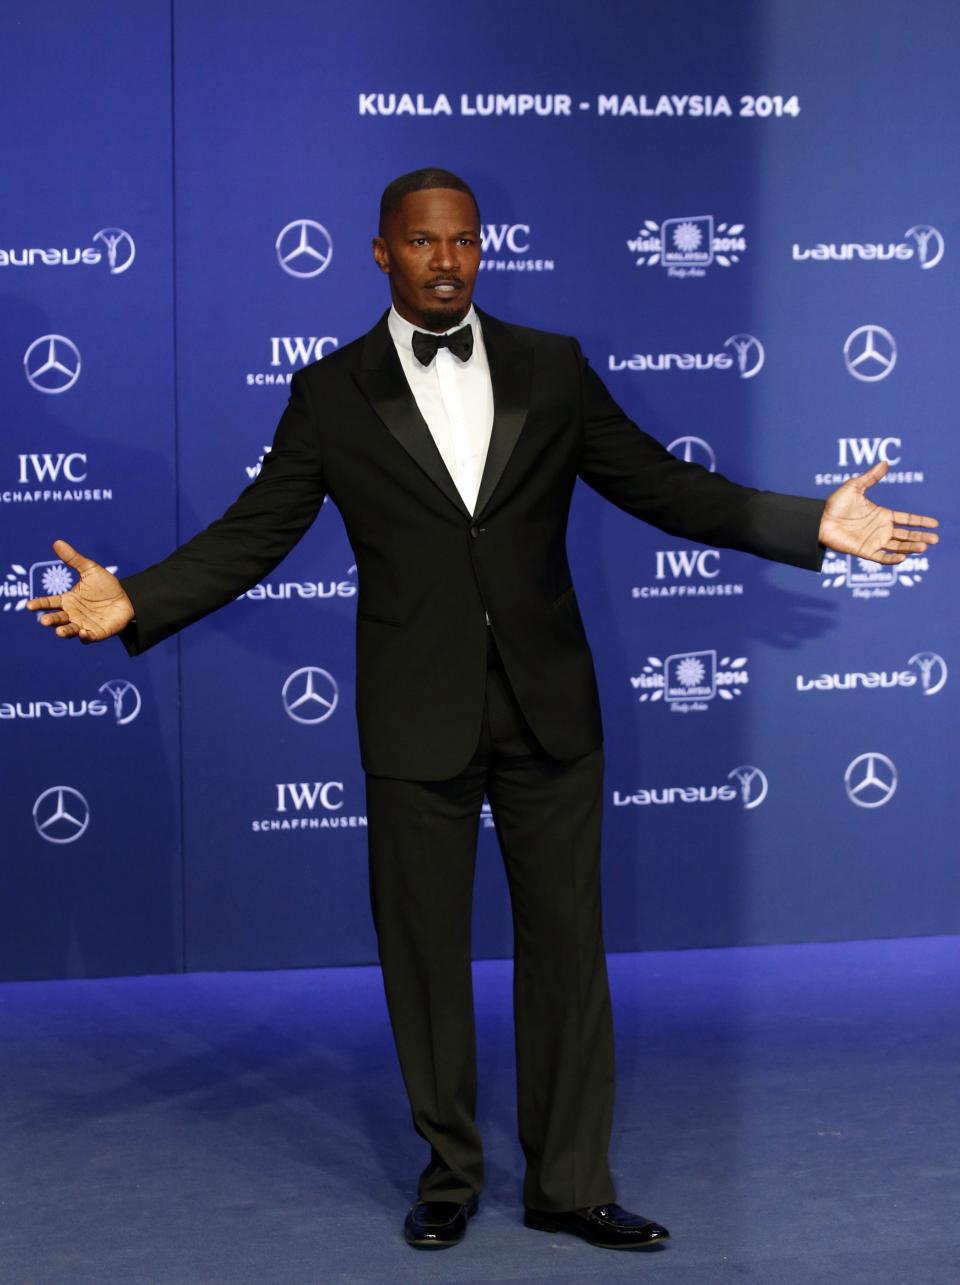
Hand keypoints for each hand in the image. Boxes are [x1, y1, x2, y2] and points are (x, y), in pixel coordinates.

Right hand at [27, 540, 134, 642]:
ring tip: (59, 631)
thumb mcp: (89, 569)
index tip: (29, 605)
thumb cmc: (105, 585)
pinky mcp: (97, 633)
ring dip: (64, 631)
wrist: (127, 598)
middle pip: (57, 619)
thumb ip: (73, 559)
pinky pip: (89, 637)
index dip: (39, 604)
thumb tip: (57, 542)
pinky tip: (83, 633)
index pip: (49, 603)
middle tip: (44, 621)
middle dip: (50, 620)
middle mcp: (72, 615)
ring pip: (70, 630)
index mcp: (67, 600)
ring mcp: (84, 625)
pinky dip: (85, 637)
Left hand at [819, 461, 939, 563]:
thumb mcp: (854, 487)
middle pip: (906, 535)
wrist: (818, 520)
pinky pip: (881, 557)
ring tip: (924, 547)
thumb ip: (870, 477)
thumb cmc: (835, 504)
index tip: (935, 523)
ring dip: (911, 547)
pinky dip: (891, 559)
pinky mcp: (863, 551)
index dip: (920, 521)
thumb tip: (885, 462)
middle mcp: (881, 529)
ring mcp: (873, 541)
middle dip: (921, 537)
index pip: (907, 519)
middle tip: (935, 538)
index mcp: (882, 515)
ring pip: (897, 546)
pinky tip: (903, 556)